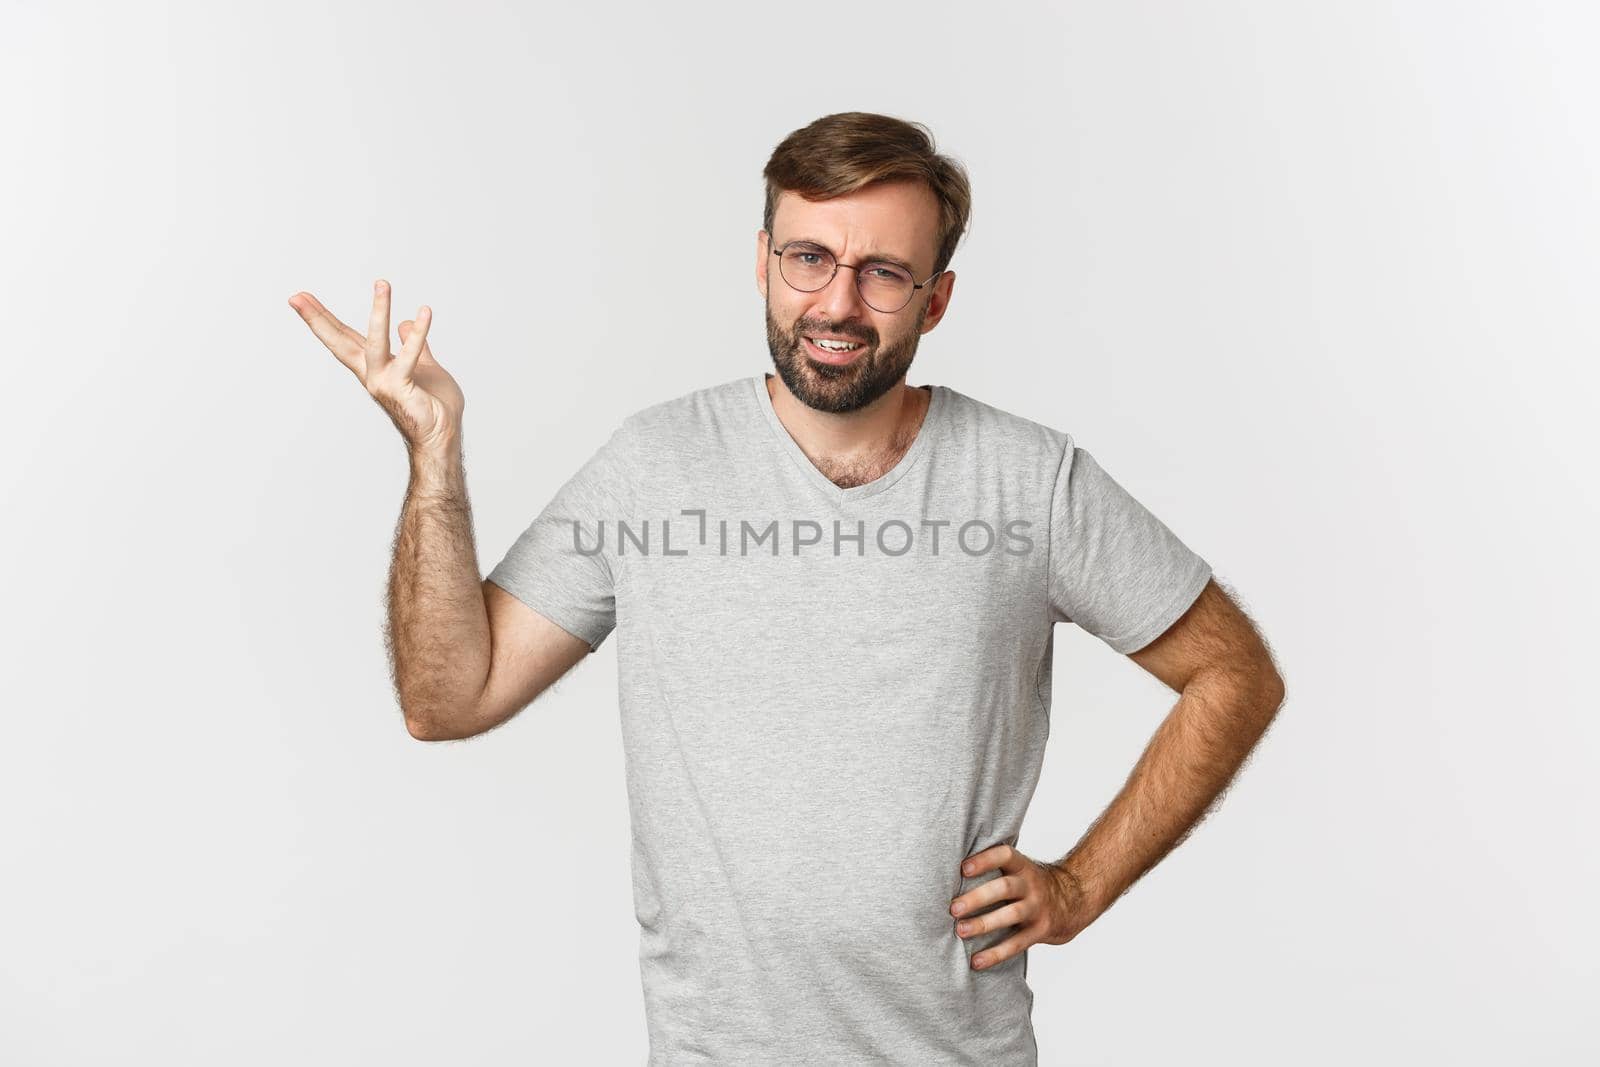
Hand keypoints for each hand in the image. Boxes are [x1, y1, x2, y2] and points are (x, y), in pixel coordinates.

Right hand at [288, 279, 463, 452]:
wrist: (444, 436)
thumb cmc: (433, 406)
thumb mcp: (424, 366)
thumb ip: (415, 345)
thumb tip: (405, 323)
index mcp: (374, 367)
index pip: (345, 337)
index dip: (324, 318)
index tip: (301, 298)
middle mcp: (372, 374)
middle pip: (341, 341)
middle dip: (319, 319)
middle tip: (297, 297)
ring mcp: (383, 382)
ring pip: (376, 342)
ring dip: (379, 312)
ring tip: (382, 283)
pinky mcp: (401, 389)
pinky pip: (408, 357)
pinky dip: (417, 335)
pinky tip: (424, 312)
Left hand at [950, 843, 1096, 969]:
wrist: (1071, 902)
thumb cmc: (1028, 885)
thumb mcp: (1018, 869)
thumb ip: (992, 869)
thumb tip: (945, 872)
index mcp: (1022, 866)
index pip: (1005, 855)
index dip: (985, 859)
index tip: (963, 868)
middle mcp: (1031, 884)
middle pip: (1005, 887)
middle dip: (978, 897)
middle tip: (953, 908)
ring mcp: (1037, 908)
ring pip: (1010, 915)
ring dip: (984, 923)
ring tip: (960, 931)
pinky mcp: (1040, 930)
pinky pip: (1017, 944)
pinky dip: (995, 954)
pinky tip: (976, 961)